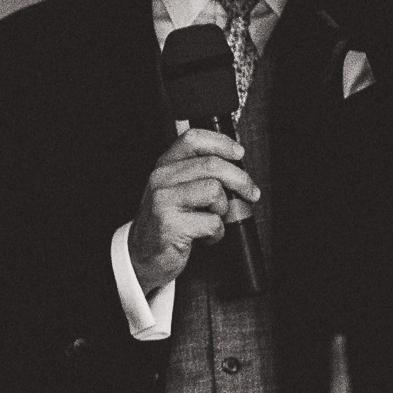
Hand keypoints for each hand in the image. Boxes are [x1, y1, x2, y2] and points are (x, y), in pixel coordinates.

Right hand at [128, 128, 259, 292]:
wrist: (142, 254)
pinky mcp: (170, 224)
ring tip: (214, 218)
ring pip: (214, 191)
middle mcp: (161, 179)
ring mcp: (163, 201)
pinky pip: (212, 222)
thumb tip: (237, 165)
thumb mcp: (177, 189)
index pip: (193, 139)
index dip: (221, 143)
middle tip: (251, 193)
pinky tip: (206, 236)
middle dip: (241, 180)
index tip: (239, 154)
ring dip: (223, 208)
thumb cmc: (168, 221)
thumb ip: (199, 173)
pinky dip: (217, 233)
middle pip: (212, 165)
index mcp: (164, 166)